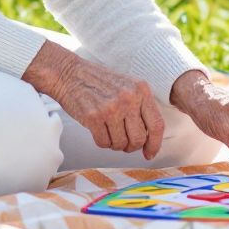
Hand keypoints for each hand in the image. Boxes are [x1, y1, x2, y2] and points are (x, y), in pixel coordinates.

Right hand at [24, 42, 164, 158]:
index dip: (154, 144)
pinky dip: (102, 142)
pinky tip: (98, 130)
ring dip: (115, 144)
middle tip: (124, 142)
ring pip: (121, 144)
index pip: (157, 124)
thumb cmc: (99, 83)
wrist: (70, 74)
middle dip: (131, 146)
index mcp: (141, 89)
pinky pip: (104, 143)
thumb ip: (141, 107)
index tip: (149, 153)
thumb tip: (150, 139)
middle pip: (139, 138)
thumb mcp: (128, 86)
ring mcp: (111, 108)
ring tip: (109, 131)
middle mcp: (129, 98)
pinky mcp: (94, 117)